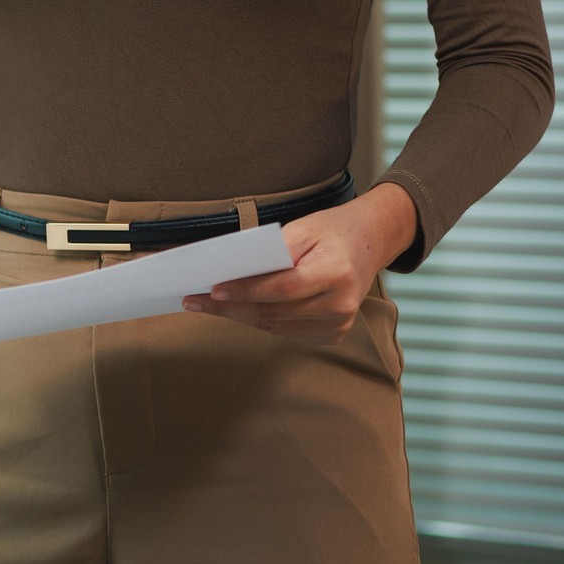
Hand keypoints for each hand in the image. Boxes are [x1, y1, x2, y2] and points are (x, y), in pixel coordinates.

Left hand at [183, 184, 419, 344]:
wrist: (369, 243)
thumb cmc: (331, 232)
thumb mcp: (303, 229)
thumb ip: (271, 251)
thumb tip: (231, 269)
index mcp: (336, 273)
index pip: (283, 288)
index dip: (246, 291)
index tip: (213, 288)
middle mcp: (341, 304)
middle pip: (274, 312)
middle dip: (230, 306)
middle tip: (194, 301)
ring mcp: (338, 324)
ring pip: (274, 325)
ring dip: (238, 315)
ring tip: (205, 304)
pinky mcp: (331, 334)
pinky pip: (284, 331)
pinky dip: (257, 320)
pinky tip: (234, 310)